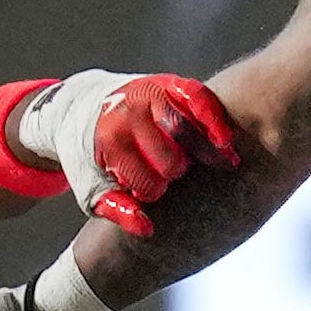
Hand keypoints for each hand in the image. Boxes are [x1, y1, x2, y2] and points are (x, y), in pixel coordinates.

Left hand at [19, 69, 241, 234]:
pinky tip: (224, 140)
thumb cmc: (95, 153)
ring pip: (188, 128)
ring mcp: (150, 93)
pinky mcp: (168, 82)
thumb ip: (115, 208)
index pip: (147, 182)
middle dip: (177, 173)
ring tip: (225, 164)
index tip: (151, 190)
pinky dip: (214, 119)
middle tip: (176, 175)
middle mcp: (128, 113)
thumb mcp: (91, 184)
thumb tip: (146, 228)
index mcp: (108, 140)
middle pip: (171, 160)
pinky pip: (199, 97)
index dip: (153, 193)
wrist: (85, 105)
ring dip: (209, 151)